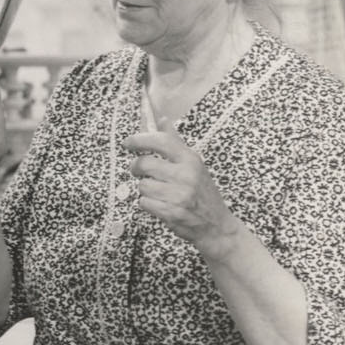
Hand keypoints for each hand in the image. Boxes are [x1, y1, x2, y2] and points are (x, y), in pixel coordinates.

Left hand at [123, 130, 240, 256]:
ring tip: (158, 192)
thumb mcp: (194, 164)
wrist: (216, 225)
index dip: (140, 140)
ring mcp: (179, 194)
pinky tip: (160, 205)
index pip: (161, 141)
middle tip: (138, 171)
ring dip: (144, 190)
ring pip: (142, 185)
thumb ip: (175, 143)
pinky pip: (144, 203)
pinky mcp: (171, 212)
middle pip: (144, 164)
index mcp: (191, 159)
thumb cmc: (202, 192)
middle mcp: (186, 175)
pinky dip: (147, 204)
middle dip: (136, 168)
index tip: (128, 142)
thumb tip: (162, 119)